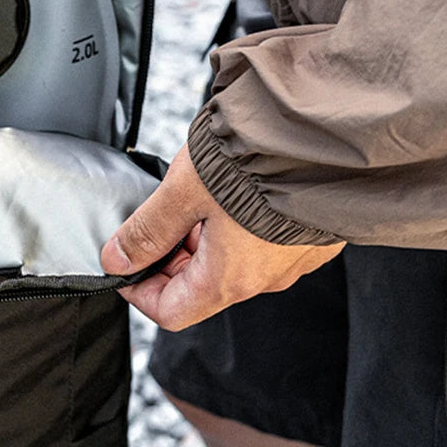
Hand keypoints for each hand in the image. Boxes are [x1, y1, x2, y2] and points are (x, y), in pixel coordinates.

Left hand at [101, 145, 344, 330]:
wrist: (329, 134)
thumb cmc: (261, 161)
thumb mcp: (184, 192)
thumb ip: (147, 230)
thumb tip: (117, 258)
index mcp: (229, 279)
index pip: (170, 312)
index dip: (138, 290)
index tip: (125, 261)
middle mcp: (266, 279)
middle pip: (200, 287)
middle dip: (171, 256)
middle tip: (162, 214)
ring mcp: (293, 259)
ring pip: (232, 263)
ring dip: (205, 238)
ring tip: (199, 193)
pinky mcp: (311, 236)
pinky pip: (264, 243)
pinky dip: (239, 226)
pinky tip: (234, 190)